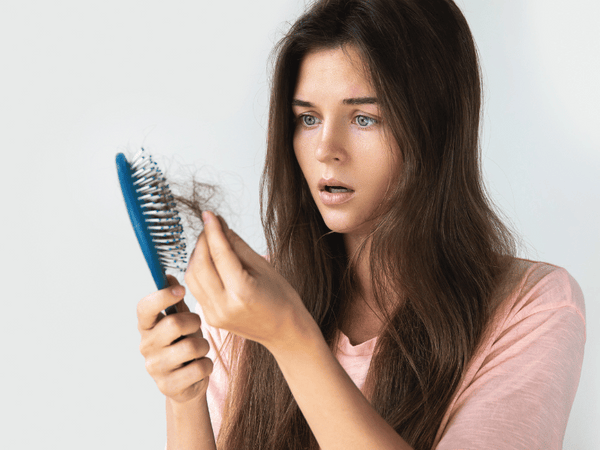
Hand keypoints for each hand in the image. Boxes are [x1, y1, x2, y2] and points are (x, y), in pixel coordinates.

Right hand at [137, 275, 213, 403]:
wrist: (186, 382)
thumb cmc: (183, 343)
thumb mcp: (180, 320)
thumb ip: (175, 301)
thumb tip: (168, 276)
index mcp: (147, 326)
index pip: (145, 308)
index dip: (162, 296)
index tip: (182, 290)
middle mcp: (146, 346)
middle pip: (174, 324)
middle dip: (194, 323)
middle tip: (197, 327)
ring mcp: (155, 368)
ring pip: (191, 347)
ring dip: (204, 346)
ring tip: (199, 349)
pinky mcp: (168, 386)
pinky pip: (200, 368)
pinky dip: (207, 365)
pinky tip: (199, 367)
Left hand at [184, 211, 312, 350]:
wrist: (285, 331)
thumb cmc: (281, 298)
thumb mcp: (264, 266)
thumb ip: (237, 246)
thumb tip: (220, 225)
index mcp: (242, 292)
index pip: (220, 254)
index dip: (212, 231)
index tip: (209, 214)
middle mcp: (224, 306)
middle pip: (200, 265)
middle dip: (202, 242)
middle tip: (211, 227)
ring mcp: (214, 315)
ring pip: (192, 277)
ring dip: (197, 256)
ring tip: (210, 244)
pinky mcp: (210, 318)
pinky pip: (196, 288)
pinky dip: (198, 271)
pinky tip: (209, 262)